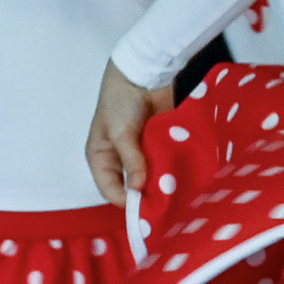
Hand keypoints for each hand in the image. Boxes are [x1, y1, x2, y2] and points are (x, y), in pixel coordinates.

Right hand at [87, 62, 174, 204]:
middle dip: (146, 194)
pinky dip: (170, 169)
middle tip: (165, 204)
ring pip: (150, 176)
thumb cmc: (121, 102)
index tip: (146, 209)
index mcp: (101, 158)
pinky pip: (163, 162)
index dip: (125, 201)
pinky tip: (182, 177)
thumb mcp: (121, 133)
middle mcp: (119, 158)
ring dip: (160, 182)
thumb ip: (131, 161)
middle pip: (131, 186)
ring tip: (176, 193)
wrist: (142, 73)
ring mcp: (140, 152)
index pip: (110, 189)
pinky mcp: (157, 144)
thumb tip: (138, 189)